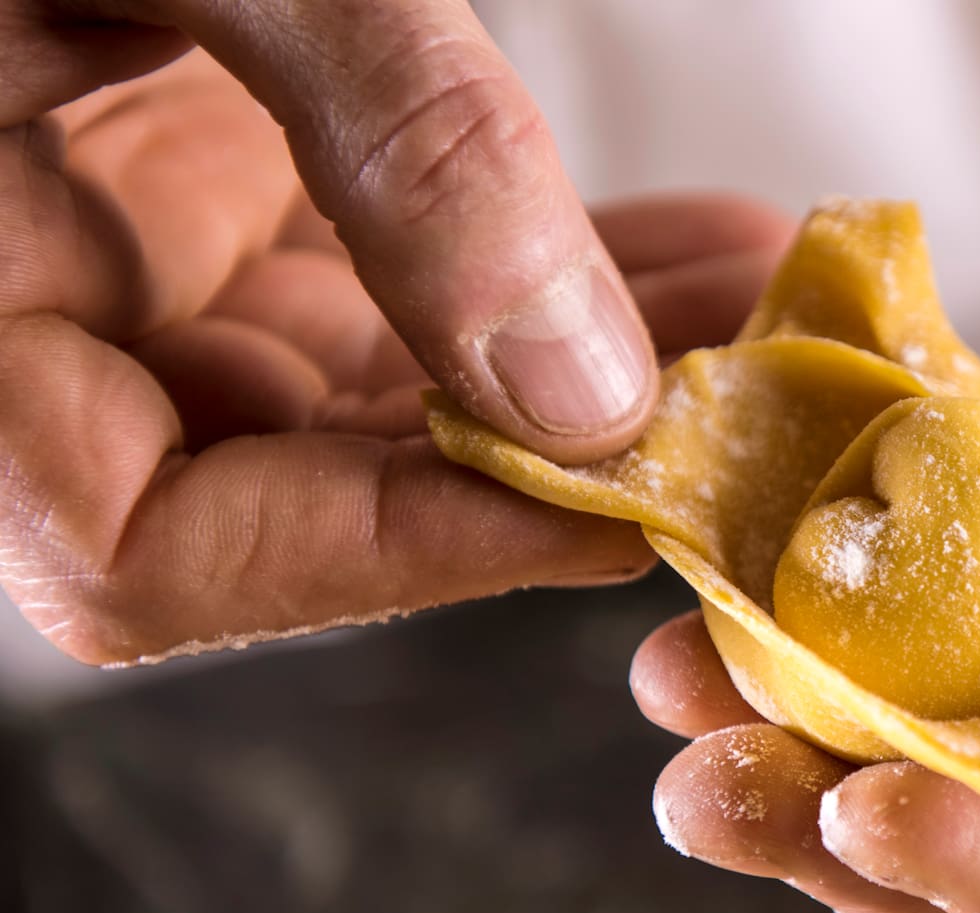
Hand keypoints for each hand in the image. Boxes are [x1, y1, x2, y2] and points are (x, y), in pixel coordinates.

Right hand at [0, 2, 790, 662]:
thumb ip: (394, 140)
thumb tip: (582, 386)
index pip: (146, 554)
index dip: (389, 559)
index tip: (611, 512)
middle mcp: (31, 320)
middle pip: (299, 493)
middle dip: (544, 461)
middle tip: (744, 415)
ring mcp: (123, 264)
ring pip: (379, 395)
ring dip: (585, 371)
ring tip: (761, 321)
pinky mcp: (206, 203)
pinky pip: (393, 288)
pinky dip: (541, 276)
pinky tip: (689, 252)